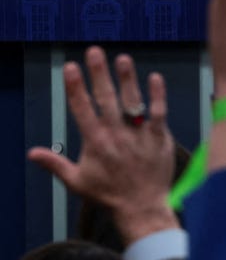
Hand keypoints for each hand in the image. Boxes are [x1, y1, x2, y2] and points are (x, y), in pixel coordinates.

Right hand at [28, 47, 176, 244]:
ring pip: (131, 101)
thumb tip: (32, 153)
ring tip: (123, 58)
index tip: (71, 67)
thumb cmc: (108, 195)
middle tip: (95, 52)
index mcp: (94, 142)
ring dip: (127, 79)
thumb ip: (55, 164)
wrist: (141, 207)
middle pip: (105, 99)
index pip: (81, 108)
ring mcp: (138, 135)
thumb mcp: (76, 181)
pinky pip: (158, 113)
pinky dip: (157, 96)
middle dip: (99, 74)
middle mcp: (115, 135)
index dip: (75, 87)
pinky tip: (155, 77)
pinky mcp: (159, 138)